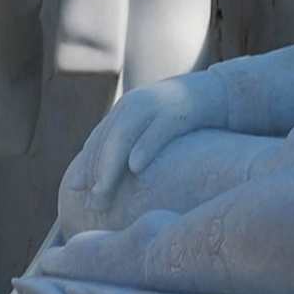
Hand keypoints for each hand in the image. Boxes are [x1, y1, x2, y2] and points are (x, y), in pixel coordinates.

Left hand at [61, 71, 228, 205]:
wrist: (218, 94)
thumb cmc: (184, 118)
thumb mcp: (154, 129)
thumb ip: (135, 144)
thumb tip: (122, 176)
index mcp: (123, 112)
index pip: (97, 141)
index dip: (85, 165)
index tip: (74, 189)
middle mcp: (132, 107)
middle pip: (106, 141)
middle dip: (95, 171)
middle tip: (90, 199)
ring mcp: (153, 108)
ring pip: (123, 137)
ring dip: (110, 166)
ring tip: (102, 190)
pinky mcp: (177, 113)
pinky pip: (156, 132)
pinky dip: (143, 148)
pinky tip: (134, 167)